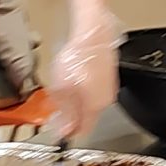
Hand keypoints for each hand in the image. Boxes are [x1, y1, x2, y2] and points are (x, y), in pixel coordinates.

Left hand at [45, 11, 120, 143]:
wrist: (93, 34)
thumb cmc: (78, 58)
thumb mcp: (61, 89)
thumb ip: (64, 112)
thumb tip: (64, 131)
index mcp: (94, 107)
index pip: (82, 131)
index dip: (67, 131)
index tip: (57, 127)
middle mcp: (105, 101)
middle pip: (86, 118)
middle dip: (70, 115)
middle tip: (56, 106)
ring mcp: (108, 88)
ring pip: (90, 104)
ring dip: (76, 101)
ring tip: (64, 88)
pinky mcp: (108, 77)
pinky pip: (94, 90)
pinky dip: (83, 89)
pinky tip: (75, 77)